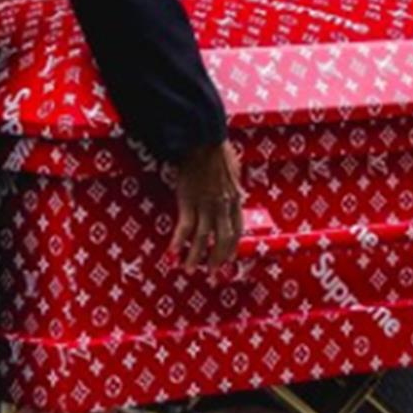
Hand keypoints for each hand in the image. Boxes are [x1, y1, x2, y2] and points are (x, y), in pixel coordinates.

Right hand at [168, 141, 242, 272]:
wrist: (203, 139)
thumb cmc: (217, 150)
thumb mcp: (234, 170)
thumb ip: (236, 186)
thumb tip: (240, 193)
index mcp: (235, 199)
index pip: (237, 230)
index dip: (232, 247)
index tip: (228, 259)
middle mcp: (223, 205)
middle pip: (222, 239)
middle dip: (216, 258)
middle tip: (210, 273)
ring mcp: (206, 204)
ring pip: (203, 238)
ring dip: (196, 256)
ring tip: (189, 269)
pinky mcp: (189, 201)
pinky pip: (185, 227)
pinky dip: (179, 242)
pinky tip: (172, 253)